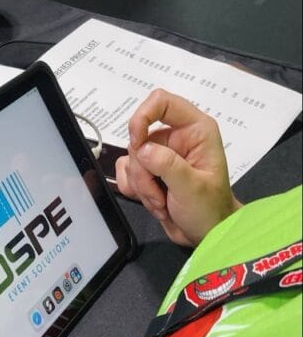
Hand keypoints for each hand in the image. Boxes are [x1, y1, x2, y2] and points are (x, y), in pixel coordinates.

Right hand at [115, 89, 240, 245]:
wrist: (207, 234)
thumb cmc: (210, 209)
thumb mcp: (193, 188)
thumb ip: (168, 165)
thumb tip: (141, 149)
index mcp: (195, 130)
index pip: (162, 102)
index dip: (143, 116)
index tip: (137, 142)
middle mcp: (176, 137)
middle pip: (140, 137)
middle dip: (144, 171)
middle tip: (159, 194)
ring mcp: (160, 154)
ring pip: (131, 158)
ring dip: (141, 185)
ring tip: (162, 202)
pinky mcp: (148, 171)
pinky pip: (126, 172)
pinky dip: (134, 189)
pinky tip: (154, 203)